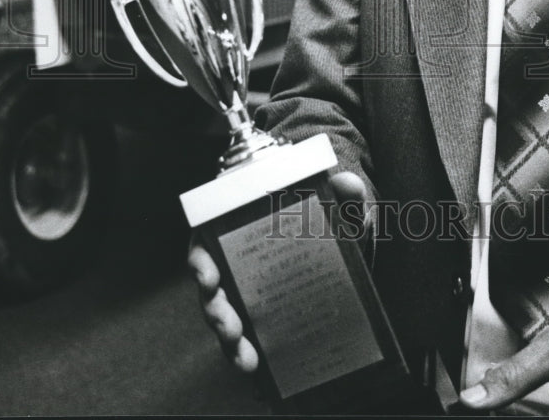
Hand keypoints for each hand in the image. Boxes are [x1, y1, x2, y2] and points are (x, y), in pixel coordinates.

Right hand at [187, 171, 367, 372]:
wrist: (337, 246)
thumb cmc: (322, 222)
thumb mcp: (335, 209)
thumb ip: (344, 196)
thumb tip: (347, 183)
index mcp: (237, 232)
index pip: (206, 245)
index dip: (201, 262)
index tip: (208, 276)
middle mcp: (232, 265)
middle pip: (210, 290)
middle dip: (215, 311)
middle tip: (229, 325)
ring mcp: (243, 295)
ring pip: (223, 318)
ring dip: (229, 339)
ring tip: (245, 358)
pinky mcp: (258, 319)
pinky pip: (244, 337)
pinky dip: (245, 352)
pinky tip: (256, 366)